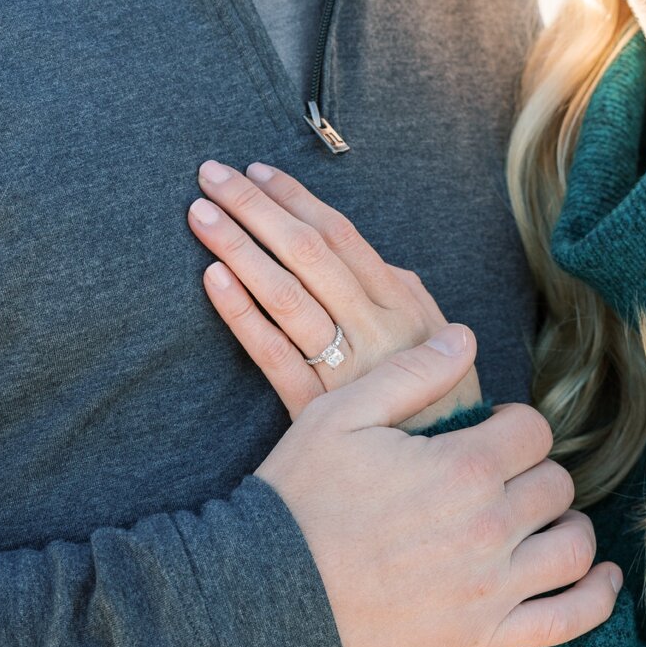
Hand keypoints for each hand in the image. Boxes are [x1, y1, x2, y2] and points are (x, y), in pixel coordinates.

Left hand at [188, 160, 482, 429]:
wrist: (445, 476)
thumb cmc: (439, 404)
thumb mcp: (439, 342)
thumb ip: (405, 296)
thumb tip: (373, 259)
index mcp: (403, 304)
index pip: (340, 235)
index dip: (294, 199)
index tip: (255, 170)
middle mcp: (376, 328)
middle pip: (306, 252)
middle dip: (255, 208)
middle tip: (210, 174)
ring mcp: (345, 368)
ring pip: (284, 294)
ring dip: (238, 248)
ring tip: (200, 214)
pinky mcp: (315, 407)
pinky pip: (271, 353)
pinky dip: (240, 313)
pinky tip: (211, 279)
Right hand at [253, 323, 622, 646]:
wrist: (264, 593)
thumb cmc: (297, 498)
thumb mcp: (337, 416)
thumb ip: (409, 374)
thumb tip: (466, 338)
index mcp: (461, 467)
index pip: (533, 431)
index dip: (512, 426)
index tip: (487, 436)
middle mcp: (489, 527)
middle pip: (555, 485)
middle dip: (531, 474)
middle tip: (497, 479)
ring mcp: (491, 589)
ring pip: (572, 547)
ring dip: (563, 526)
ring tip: (537, 522)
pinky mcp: (483, 638)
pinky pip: (568, 619)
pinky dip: (595, 597)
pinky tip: (598, 576)